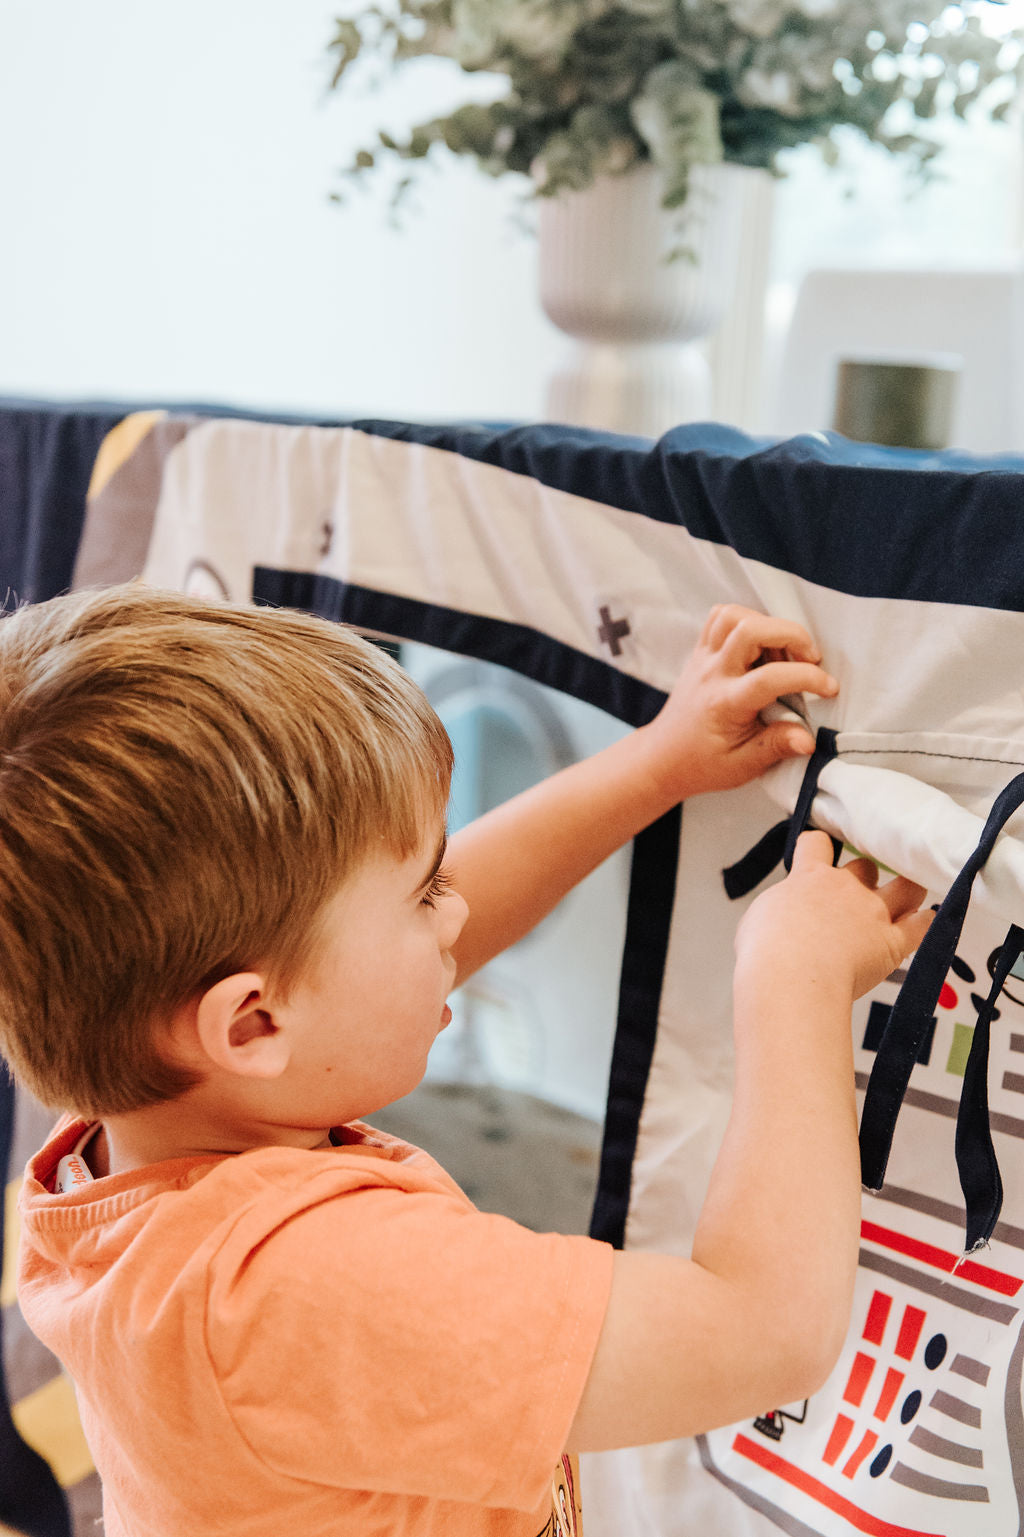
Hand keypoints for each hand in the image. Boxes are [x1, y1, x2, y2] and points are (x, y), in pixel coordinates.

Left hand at [639, 605, 839, 801]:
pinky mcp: (700, 652)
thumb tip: (808, 739)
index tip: (829, 689)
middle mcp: (712, 674)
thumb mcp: (743, 766)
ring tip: (784, 651)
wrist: (664, 758)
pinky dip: (746, 620)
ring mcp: (703, 659)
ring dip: (767, 624)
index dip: (807, 678)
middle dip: (790, 634)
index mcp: (725, 704)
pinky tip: (761, 645)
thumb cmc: (704, 764)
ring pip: (733, 615)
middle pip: (749, 629)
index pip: (770, 678)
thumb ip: (776, 747)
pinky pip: (719, 617)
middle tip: (809, 659)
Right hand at [736, 832, 932, 1000]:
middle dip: (864, 876)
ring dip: (907, 890)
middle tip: (857, 893)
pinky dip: (926, 923)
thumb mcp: (759, 919)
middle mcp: (846, 888)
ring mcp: (873, 913)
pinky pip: (921, 927)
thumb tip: (788, 917)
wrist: (792, 977)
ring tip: (906, 897)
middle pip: (865, 867)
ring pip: (905, 888)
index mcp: (809, 877)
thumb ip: (781, 909)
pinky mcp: (892, 943)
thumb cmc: (766, 952)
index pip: (817, 844)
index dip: (818, 848)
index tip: (817, 855)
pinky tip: (926, 922)